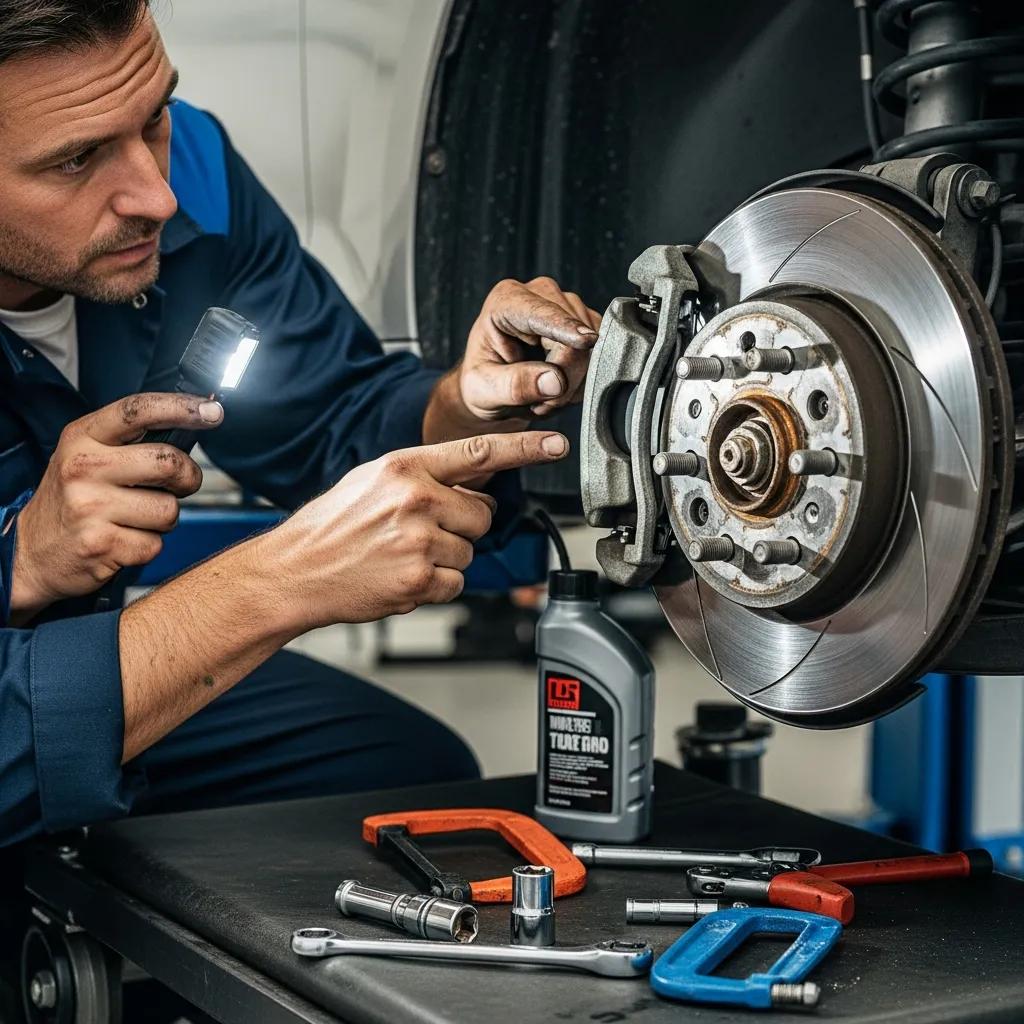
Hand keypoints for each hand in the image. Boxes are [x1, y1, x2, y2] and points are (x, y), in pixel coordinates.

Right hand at [11, 393, 222, 621]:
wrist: (31, 552)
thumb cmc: (73, 499)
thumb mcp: (88, 455)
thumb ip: (131, 440)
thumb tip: (196, 420)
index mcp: (83, 437)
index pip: (138, 411)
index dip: (182, 407)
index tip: (212, 410)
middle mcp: (84, 468)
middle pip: (169, 462)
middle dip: (188, 477)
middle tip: (179, 485)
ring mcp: (90, 507)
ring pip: (169, 509)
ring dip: (164, 518)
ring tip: (135, 517)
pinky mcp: (101, 545)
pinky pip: (155, 544)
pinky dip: (148, 545)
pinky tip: (123, 539)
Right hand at [274, 430, 568, 627]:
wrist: (295, 570)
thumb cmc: (332, 526)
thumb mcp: (373, 480)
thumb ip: (426, 477)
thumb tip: (476, 487)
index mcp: (404, 467)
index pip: (478, 451)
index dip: (524, 448)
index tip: (556, 444)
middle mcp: (415, 499)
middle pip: (483, 514)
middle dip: (463, 526)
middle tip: (422, 532)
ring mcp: (419, 541)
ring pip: (470, 551)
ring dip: (446, 558)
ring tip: (402, 555)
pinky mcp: (420, 579)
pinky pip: (456, 583)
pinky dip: (435, 586)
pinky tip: (401, 576)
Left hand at [423, 277, 601, 442]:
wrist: (494, 389)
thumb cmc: (481, 382)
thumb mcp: (484, 389)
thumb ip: (516, 385)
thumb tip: (555, 382)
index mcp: (506, 301)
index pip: (542, 313)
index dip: (565, 329)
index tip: (587, 341)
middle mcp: (540, 294)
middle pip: (573, 338)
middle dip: (564, 378)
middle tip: (542, 404)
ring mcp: (567, 306)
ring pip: (592, 349)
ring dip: (573, 383)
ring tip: (545, 397)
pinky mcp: (585, 323)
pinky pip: (600, 355)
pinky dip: (583, 381)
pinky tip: (561, 388)